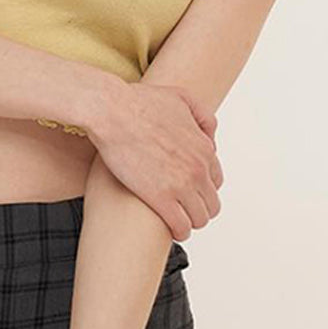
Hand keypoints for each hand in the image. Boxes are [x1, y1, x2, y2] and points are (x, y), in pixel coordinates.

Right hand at [83, 79, 222, 240]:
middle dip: (198, 207)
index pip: (216, 180)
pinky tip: (169, 228)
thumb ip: (203, 116)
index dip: (202, 187)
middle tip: (181, 207)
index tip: (188, 189)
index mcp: (204, 148)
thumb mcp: (181, 97)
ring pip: (199, 219)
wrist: (112, 111)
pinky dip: (178, 231)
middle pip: (211, 203)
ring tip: (175, 218)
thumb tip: (210, 139)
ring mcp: (181, 185)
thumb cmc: (138, 102)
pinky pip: (181, 227)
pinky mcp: (161, 198)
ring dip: (189, 221)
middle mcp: (198, 168)